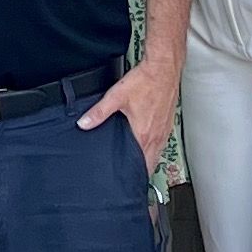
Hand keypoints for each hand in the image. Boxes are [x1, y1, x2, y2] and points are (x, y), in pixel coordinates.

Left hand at [80, 54, 179, 172]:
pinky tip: (147, 145)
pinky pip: (162, 142)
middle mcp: (157, 135)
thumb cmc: (146, 81)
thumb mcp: (116, 96)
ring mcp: (164, 129)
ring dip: (149, 161)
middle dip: (141, 171)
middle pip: (151, 162)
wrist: (164, 68)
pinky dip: (154, 148)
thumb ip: (99, 112)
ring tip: (138, 168)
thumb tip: (84, 124)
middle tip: (131, 179)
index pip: (141, 163)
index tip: (128, 182)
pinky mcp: (167, 122)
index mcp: (144, 133)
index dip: (134, 174)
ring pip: (157, 153)